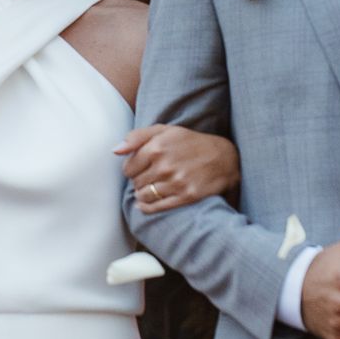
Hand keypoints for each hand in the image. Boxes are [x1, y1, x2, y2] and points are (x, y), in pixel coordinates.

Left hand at [116, 125, 239, 213]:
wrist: (223, 158)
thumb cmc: (190, 142)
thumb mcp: (165, 130)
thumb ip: (137, 137)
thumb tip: (115, 151)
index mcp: (157, 147)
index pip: (128, 168)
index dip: (131, 169)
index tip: (139, 169)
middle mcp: (165, 165)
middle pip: (135, 183)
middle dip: (138, 182)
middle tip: (148, 178)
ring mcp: (176, 182)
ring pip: (144, 196)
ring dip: (143, 194)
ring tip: (150, 189)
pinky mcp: (186, 196)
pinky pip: (157, 207)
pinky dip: (148, 208)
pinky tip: (146, 204)